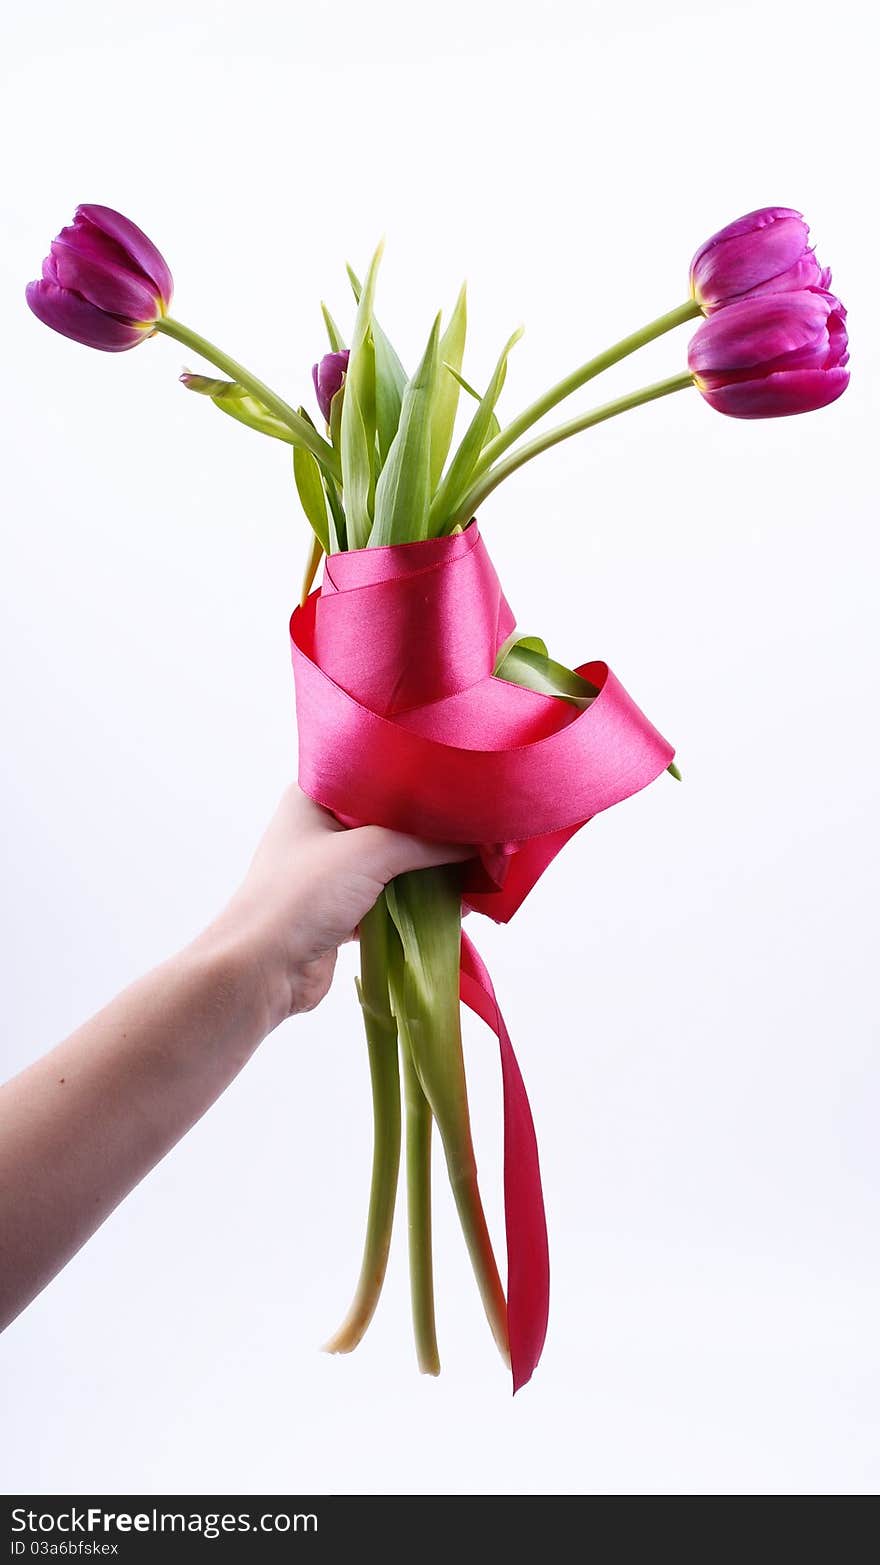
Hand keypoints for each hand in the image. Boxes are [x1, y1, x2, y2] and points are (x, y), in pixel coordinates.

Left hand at [201, 786, 472, 1023]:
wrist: (260, 971)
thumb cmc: (300, 896)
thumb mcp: (370, 852)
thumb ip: (427, 841)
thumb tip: (483, 840)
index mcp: (317, 794)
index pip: (379, 772)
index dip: (422, 778)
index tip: (467, 782)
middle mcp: (323, 827)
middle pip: (393, 820)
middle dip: (435, 828)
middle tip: (484, 826)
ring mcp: (332, 871)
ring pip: (396, 861)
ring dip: (432, 868)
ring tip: (481, 864)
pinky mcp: (343, 911)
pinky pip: (393, 897)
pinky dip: (421, 900)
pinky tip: (458, 903)